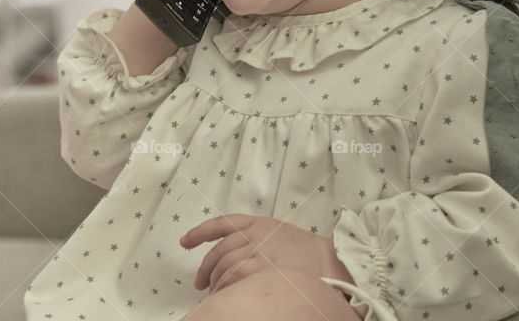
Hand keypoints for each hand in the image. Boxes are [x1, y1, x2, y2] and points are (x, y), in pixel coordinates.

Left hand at [179, 214, 353, 293]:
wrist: (332, 264)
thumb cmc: (309, 253)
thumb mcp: (280, 233)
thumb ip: (257, 237)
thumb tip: (233, 254)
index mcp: (260, 223)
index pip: (222, 224)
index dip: (200, 233)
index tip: (185, 241)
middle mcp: (255, 235)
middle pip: (219, 251)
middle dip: (206, 267)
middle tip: (201, 281)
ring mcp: (257, 253)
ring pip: (223, 266)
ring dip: (214, 281)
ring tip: (212, 292)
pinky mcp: (261, 271)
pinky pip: (232, 279)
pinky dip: (223, 288)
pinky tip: (219, 295)